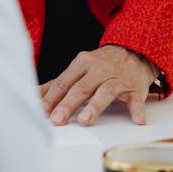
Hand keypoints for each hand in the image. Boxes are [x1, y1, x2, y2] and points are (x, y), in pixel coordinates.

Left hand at [40, 44, 159, 126]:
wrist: (134, 51)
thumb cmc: (102, 64)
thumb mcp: (79, 68)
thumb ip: (59, 83)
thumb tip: (36, 94)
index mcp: (83, 63)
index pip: (65, 81)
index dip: (52, 96)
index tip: (42, 110)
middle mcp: (99, 69)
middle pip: (82, 87)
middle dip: (68, 104)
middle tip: (57, 120)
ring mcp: (117, 79)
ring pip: (106, 92)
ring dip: (95, 106)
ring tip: (85, 120)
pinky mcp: (134, 88)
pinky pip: (136, 99)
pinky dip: (137, 110)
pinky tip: (137, 119)